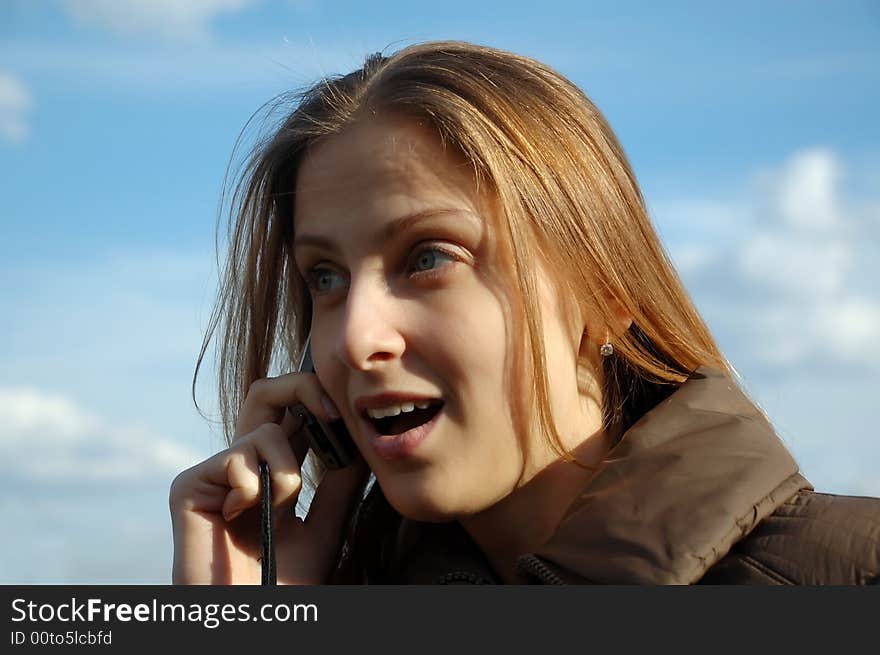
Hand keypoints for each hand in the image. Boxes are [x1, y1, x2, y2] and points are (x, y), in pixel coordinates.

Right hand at [169, 373, 368, 583]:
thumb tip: (359, 444)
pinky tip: (239, 518)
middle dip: (302, 388)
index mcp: (271, 471)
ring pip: (265, 430)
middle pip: (267, 393)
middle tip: (331, 411)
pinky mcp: (189, 485)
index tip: (346, 410)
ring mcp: (214, 473)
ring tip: (276, 510)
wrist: (251, 616)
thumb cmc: (283, 582)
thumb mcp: (323, 528)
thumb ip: (338, 487)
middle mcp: (241, 465)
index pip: (291, 413)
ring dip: (287, 474)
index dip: (317, 397)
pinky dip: (253, 489)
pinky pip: (237, 456)